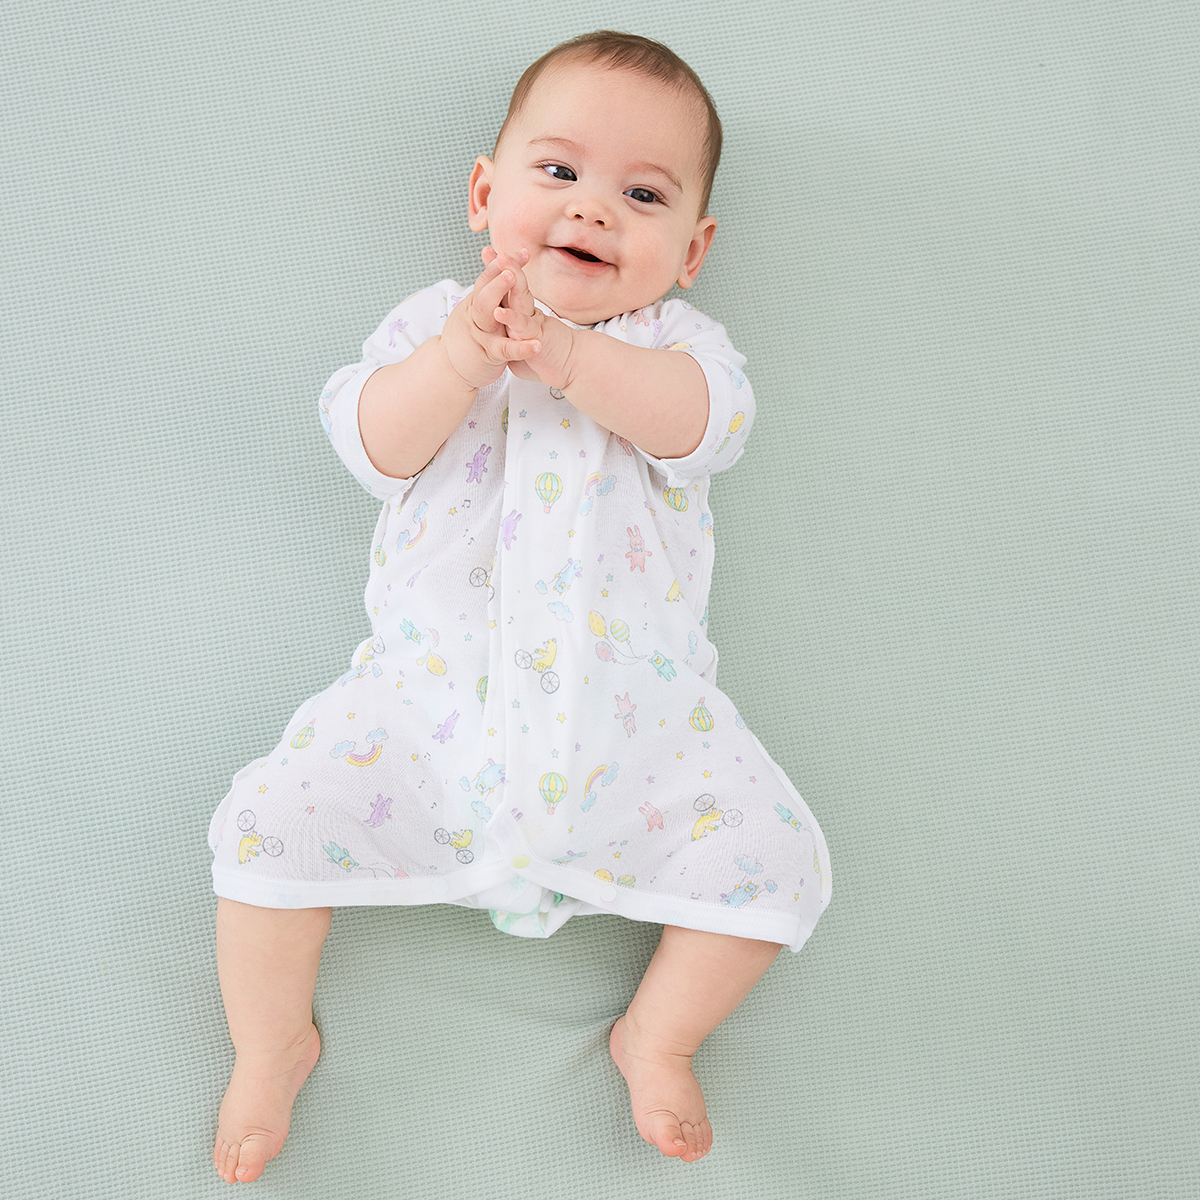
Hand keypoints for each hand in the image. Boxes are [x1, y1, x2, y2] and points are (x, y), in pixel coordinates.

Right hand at [439, 249, 543, 390]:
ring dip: (499, 291)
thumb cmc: (466, 341)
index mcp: (476, 303)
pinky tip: (536, 345)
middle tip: (510, 258)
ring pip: (487, 309)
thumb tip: (497, 274)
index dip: (503, 263)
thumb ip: (486, 296)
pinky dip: (521, 347)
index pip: (488, 278)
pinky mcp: (488, 353)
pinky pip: (505, 348)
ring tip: (514, 278)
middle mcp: (475, 313)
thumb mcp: (475, 314)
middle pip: (484, 287)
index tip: (522, 251)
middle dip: (497, 271)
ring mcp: (480, 332)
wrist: (448, 370)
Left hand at [480, 246, 576, 391]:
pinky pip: (522, 327)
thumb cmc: (550, 360)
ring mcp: (532, 324)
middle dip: (503, 265)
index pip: (509, 289)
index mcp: (523, 314)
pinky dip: (511, 318)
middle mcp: (527, 315)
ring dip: (511, 277)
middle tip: (489, 249)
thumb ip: (513, 343)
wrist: (574, 368)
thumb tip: (506, 342)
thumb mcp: (524, 350)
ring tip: (501, 260)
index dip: (499, 272)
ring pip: (519, 297)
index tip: (488, 254)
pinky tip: (499, 310)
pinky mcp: (536, 339)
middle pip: (514, 285)